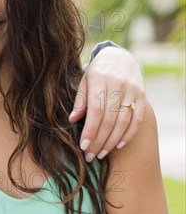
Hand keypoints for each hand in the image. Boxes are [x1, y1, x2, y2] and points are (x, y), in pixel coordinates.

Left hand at [69, 46, 144, 161]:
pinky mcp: (142, 96)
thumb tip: (72, 120)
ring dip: (112, 141)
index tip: (83, 146)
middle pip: (109, 119)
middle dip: (99, 141)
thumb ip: (80, 100)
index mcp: (100, 80)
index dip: (90, 130)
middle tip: (90, 156)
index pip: (96, 110)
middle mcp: (118, 85)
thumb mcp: (84, 81)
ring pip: (123, 122)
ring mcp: (132, 91)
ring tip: (101, 153)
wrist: (119, 58)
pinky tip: (117, 145)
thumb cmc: (96, 73)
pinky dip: (128, 134)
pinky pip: (137, 119)